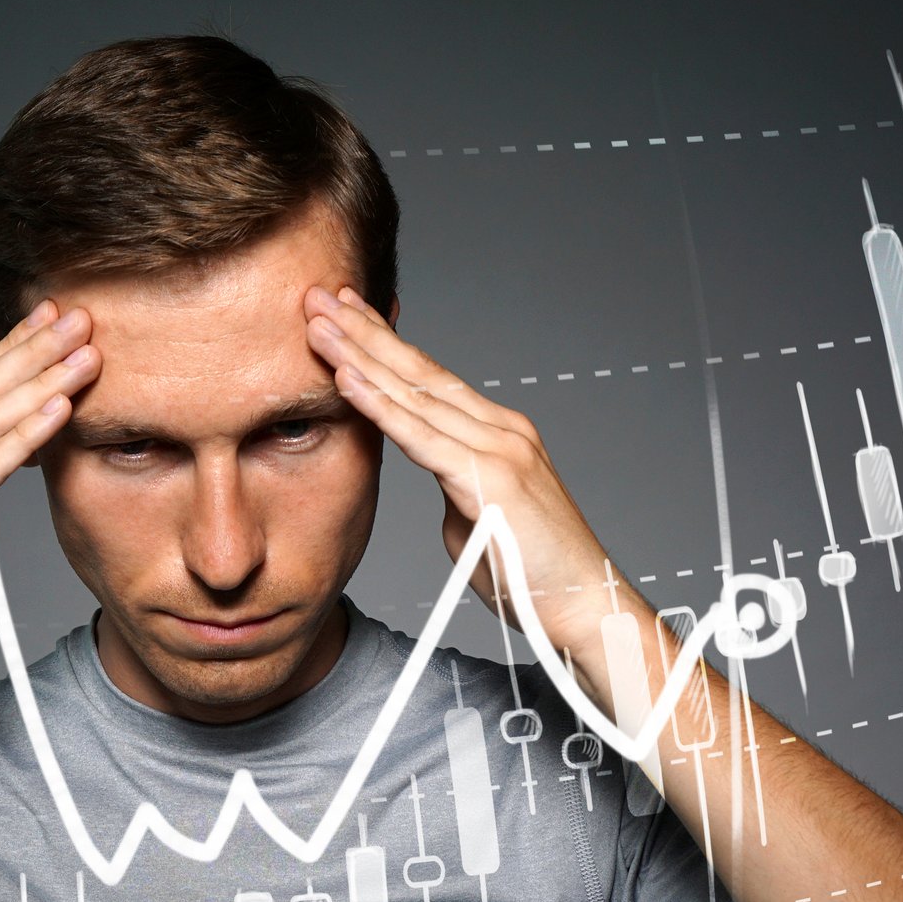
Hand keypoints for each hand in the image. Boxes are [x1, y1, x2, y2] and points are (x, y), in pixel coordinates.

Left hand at [302, 284, 631, 687]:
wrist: (585, 608)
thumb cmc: (534, 576)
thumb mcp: (479, 522)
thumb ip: (453, 493)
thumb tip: (435, 489)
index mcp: (497, 433)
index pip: (428, 378)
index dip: (383, 342)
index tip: (343, 313)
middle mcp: (501, 428)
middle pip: (418, 370)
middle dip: (363, 329)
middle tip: (317, 294)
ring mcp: (500, 448)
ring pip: (415, 393)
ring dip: (361, 355)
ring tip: (318, 323)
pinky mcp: (492, 478)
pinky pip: (421, 436)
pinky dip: (379, 405)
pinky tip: (346, 379)